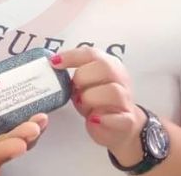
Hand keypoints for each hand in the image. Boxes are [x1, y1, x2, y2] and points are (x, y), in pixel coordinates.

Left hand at [50, 47, 145, 164]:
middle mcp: (120, 79)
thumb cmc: (97, 102)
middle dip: (82, 77)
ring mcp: (125, 100)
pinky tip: (94, 119)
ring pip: (112, 91)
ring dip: (91, 98)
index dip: (72, 56)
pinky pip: (119, 118)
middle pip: (104, 67)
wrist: (119, 126)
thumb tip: (54, 67)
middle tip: (74, 89)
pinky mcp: (127, 121)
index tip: (54, 62)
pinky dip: (104, 119)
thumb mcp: (85, 85)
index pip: (92, 54)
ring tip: (82, 104)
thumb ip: (75, 75)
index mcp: (109, 65)